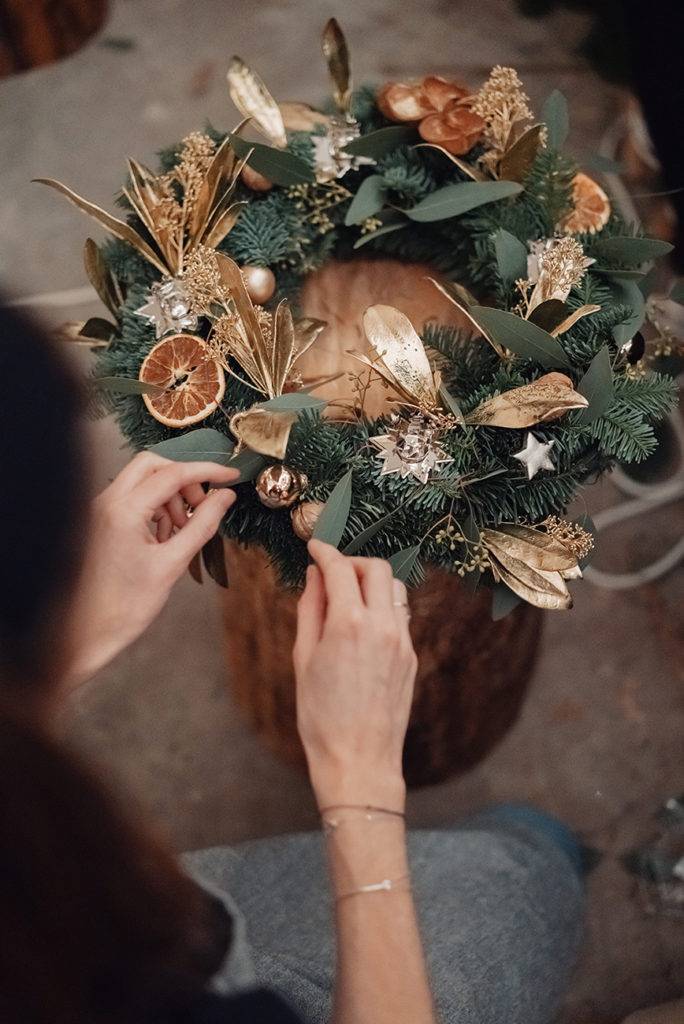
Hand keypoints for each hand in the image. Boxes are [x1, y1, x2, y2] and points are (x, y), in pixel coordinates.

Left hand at [66, 452, 237, 687]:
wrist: (87, 631)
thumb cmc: (127, 605)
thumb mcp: (173, 563)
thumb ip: (203, 524)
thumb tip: (225, 497)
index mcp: (123, 511)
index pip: (172, 474)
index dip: (207, 471)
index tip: (231, 477)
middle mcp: (106, 502)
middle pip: (152, 465)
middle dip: (184, 479)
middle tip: (202, 505)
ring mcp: (100, 509)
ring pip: (142, 480)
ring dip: (170, 497)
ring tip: (181, 532)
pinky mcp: (100, 519)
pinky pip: (133, 498)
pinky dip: (155, 508)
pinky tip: (164, 538)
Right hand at [294, 539, 417, 810]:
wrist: (358, 759)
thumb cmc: (320, 716)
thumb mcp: (303, 659)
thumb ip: (310, 610)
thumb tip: (314, 578)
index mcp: (349, 624)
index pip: (340, 568)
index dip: (325, 552)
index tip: (314, 547)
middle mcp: (382, 625)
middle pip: (376, 568)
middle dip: (353, 561)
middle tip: (332, 571)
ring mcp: (402, 641)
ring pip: (394, 589)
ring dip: (372, 582)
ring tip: (348, 596)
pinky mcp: (411, 656)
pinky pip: (400, 616)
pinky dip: (382, 606)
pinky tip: (362, 623)